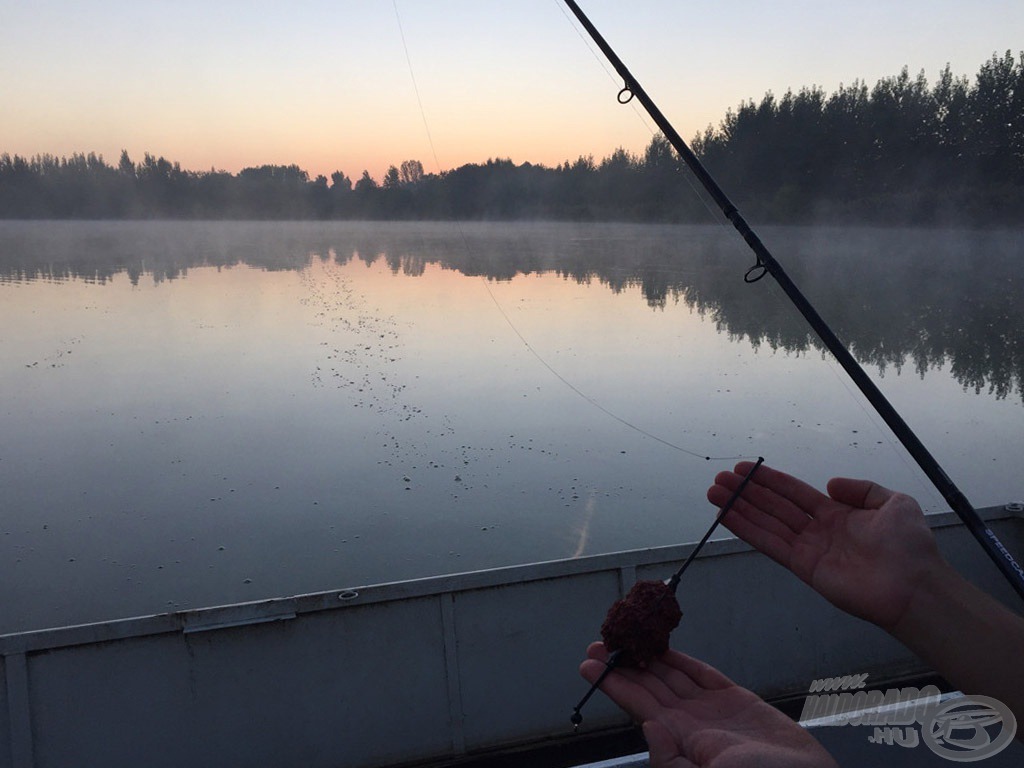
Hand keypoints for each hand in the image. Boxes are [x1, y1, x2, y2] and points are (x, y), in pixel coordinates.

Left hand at [579, 643, 836, 767]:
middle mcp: (689, 727)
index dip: (613, 685)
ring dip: (646, 658)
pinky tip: (663, 648)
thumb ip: (673, 761)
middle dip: (622, 666)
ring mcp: (712, 713)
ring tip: (621, 638)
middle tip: (597, 643)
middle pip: (648, 689)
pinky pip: (702, 675)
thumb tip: (648, 727)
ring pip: (671, 678)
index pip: (636, 708)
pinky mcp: (736, 702)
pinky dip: (683, 661)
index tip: (588, 666)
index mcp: (679, 745)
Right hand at [707, 461, 948, 629]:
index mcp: (837, 514)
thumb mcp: (895, 503)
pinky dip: (747, 530)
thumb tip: (830, 484)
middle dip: (746, 492)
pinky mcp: (803, 568)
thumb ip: (862, 489)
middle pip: (774, 506)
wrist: (915, 586)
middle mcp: (817, 530)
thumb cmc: (910, 546)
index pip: (794, 493)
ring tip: (714, 494)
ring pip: (766, 523)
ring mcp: (808, 549)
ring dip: (739, 508)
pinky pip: (770, 545)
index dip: (769, 480)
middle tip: (719, 479)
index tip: (744, 469)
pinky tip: (727, 517)